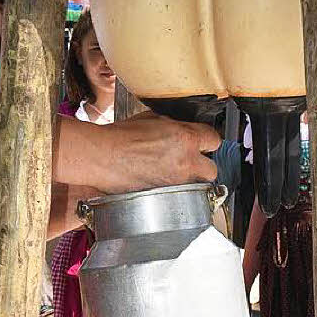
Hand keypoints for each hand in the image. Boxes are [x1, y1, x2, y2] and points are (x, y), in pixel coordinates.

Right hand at [90, 113, 219, 192]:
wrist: (102, 156)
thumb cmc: (121, 137)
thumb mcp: (152, 119)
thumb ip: (174, 126)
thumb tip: (180, 130)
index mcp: (186, 138)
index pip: (214, 140)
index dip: (207, 140)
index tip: (202, 142)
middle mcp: (186, 163)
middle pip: (212, 169)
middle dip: (203, 166)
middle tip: (191, 161)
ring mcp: (176, 183)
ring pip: (197, 186)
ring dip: (190, 180)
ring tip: (174, 175)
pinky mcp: (165, 196)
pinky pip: (179, 195)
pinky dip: (173, 190)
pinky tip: (159, 182)